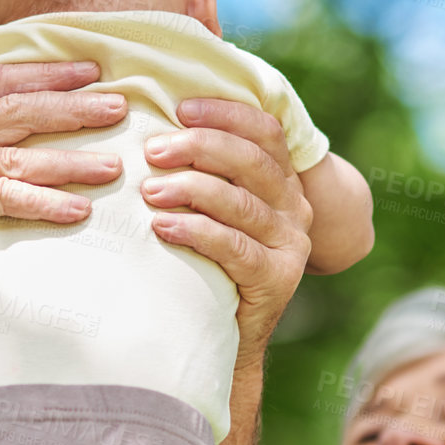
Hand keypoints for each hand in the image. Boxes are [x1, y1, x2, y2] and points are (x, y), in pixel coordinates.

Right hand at [0, 61, 127, 326]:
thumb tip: (60, 132)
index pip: (0, 80)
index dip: (48, 73)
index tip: (93, 71)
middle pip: (15, 108)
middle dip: (72, 106)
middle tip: (119, 108)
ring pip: (16, 154)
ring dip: (71, 161)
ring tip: (113, 167)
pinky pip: (3, 194)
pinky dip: (44, 202)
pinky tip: (79, 209)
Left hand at [141, 99, 312, 367]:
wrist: (225, 335)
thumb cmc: (208, 262)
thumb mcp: (213, 210)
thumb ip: (205, 171)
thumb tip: (156, 124)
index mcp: (283, 181)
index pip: (265, 131)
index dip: (225, 114)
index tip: (181, 108)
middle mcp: (295, 207)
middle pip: (252, 161)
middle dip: (200, 148)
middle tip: (153, 150)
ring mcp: (290, 244)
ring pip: (241, 203)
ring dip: (191, 190)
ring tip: (150, 190)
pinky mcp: (278, 278)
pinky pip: (235, 246)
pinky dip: (197, 231)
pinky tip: (163, 227)